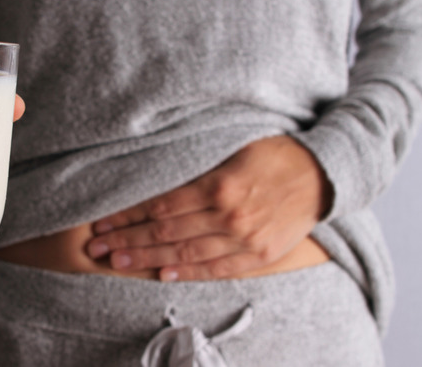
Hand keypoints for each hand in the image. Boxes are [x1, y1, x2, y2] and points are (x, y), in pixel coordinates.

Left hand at [85, 136, 332, 280]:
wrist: (323, 174)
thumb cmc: (275, 153)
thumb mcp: (233, 147)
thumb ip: (196, 162)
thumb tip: (154, 169)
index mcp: (219, 184)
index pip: (160, 205)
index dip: (128, 216)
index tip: (103, 220)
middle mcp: (228, 215)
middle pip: (165, 231)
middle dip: (127, 240)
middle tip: (98, 247)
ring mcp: (244, 238)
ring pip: (185, 253)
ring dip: (148, 259)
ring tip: (118, 263)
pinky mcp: (259, 254)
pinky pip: (216, 269)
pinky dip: (188, 273)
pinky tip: (162, 275)